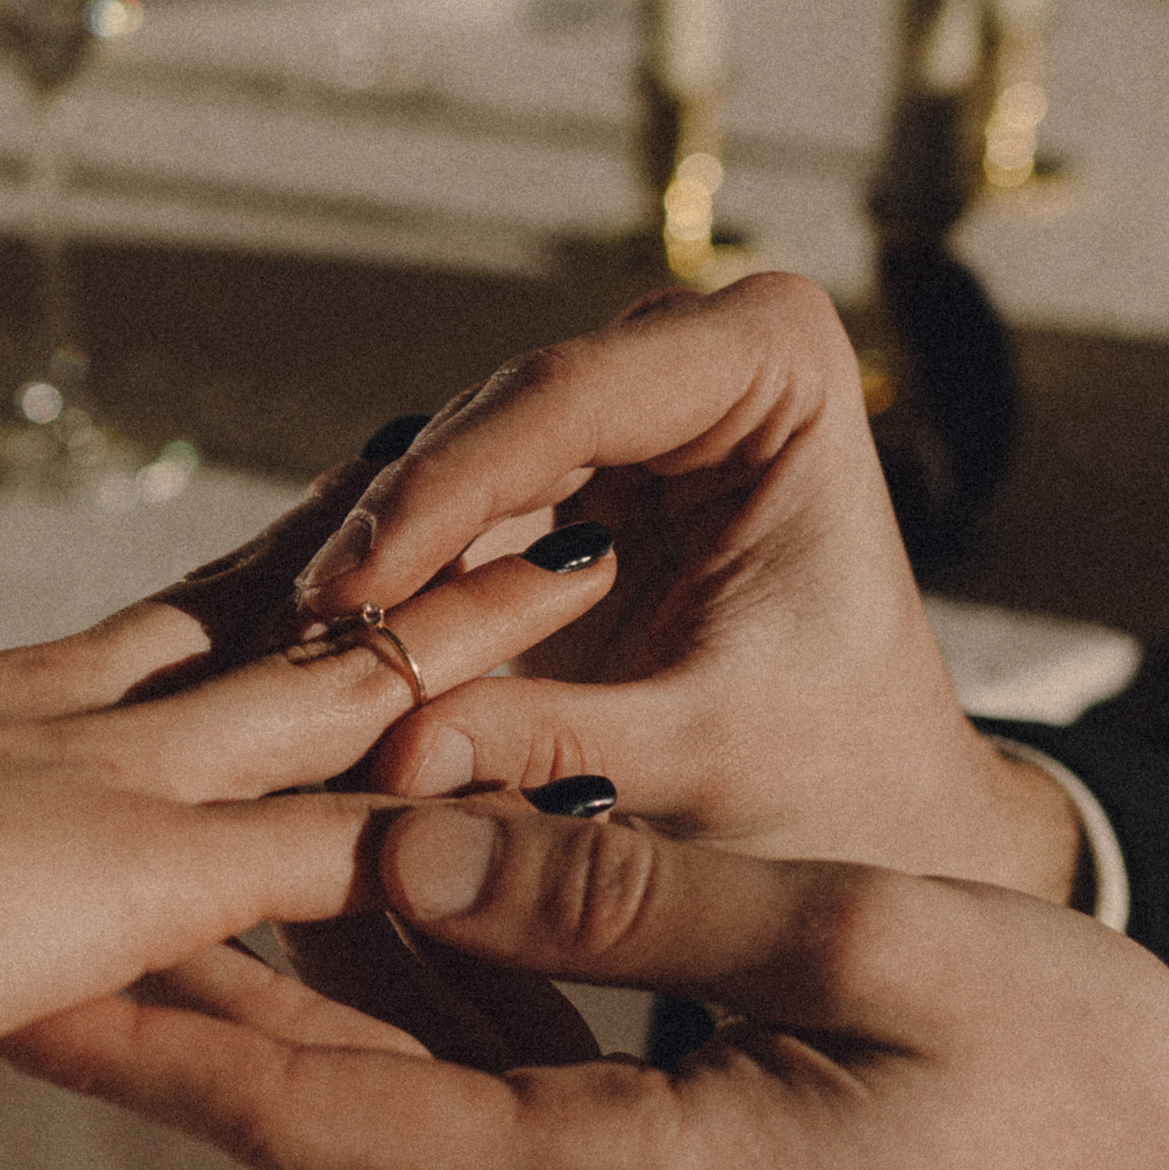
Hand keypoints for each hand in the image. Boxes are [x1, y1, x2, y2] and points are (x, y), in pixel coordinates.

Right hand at [0, 458, 616, 1169]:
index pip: (169, 614)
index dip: (274, 561)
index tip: (360, 502)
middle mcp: (60, 713)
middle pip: (276, 604)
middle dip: (404, 550)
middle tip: (519, 467)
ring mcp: (107, 780)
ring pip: (342, 684)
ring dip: (474, 634)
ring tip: (596, 561)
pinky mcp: (144, 871)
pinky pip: (340, 839)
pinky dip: (448, 816)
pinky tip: (550, 782)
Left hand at [11, 798, 1168, 1169]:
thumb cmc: (1076, 1101)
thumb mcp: (860, 948)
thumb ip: (620, 897)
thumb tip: (403, 849)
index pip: (298, 1103)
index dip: (127, 1028)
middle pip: (305, 1097)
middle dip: (157, 987)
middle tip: (2, 889)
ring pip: (385, 1090)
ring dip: (277, 975)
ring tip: (131, 854)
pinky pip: (476, 1099)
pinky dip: (402, 1000)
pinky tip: (349, 894)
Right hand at [291, 272, 1081, 900]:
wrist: (877, 814)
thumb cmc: (841, 778)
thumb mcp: (707, 762)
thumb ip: (559, 745)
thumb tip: (395, 758)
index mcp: (775, 363)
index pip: (573, 396)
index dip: (444, 493)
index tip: (349, 596)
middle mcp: (697, 354)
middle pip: (498, 417)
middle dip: (397, 527)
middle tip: (296, 633)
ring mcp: (631, 408)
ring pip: (458, 462)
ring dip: (382, 559)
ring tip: (292, 654)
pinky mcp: (576, 479)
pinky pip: (456, 517)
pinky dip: (399, 588)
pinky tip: (322, 656)